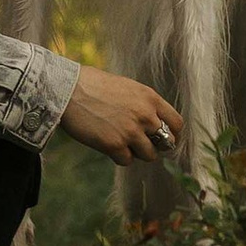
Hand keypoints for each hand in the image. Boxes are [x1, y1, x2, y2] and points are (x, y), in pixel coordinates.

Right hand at [62, 65, 182, 165]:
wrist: (68, 89)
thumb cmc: (93, 85)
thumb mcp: (127, 87)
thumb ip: (143, 103)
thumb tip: (153, 122)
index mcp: (150, 98)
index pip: (177, 123)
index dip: (172, 134)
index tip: (164, 138)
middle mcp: (145, 115)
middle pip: (166, 143)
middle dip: (155, 145)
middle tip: (142, 144)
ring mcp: (131, 132)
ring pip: (149, 155)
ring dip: (138, 153)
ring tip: (123, 144)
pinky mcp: (115, 145)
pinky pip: (127, 161)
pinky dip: (119, 156)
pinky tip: (108, 145)